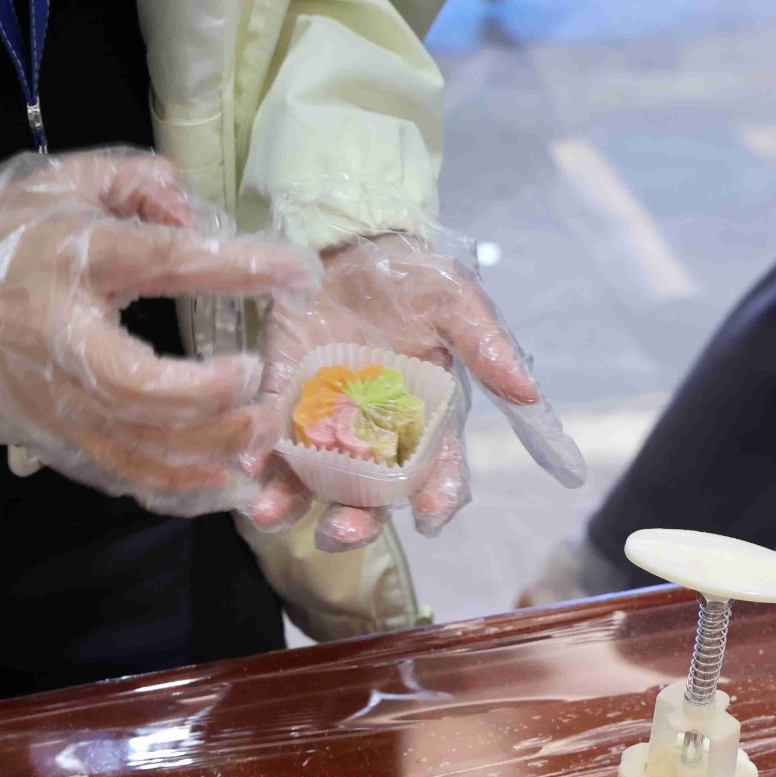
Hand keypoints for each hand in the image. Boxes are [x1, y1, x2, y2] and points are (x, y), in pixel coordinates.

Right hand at [0, 149, 316, 515]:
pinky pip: (116, 471)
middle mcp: (58, 337)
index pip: (164, 262)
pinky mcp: (47, 435)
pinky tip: (220, 482)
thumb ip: (141, 185)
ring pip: (131, 444)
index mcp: (71, 260)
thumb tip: (199, 215)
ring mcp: (49, 397)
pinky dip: (172, 484)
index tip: (297, 272)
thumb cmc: (5, 232)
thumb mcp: (68, 180)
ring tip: (260, 436)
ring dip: (205, 450)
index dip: (236, 269)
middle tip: (259, 380)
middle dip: (209, 395)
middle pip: (137, 385)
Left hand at [245, 234, 583, 550]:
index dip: (437, 498)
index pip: (437, 473)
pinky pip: (267, 438)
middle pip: (369, 496)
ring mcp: (323, 424)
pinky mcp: (280, 400)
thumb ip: (485, 347)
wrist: (348, 244)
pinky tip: (245, 466)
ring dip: (292, 505)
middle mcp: (373, 437)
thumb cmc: (409, 278)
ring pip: (310, 482)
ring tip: (272, 515)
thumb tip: (530, 393)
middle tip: (342, 532)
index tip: (429, 515)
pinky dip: (256, 455)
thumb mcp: (453, 300)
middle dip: (357, 522)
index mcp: (424, 420)